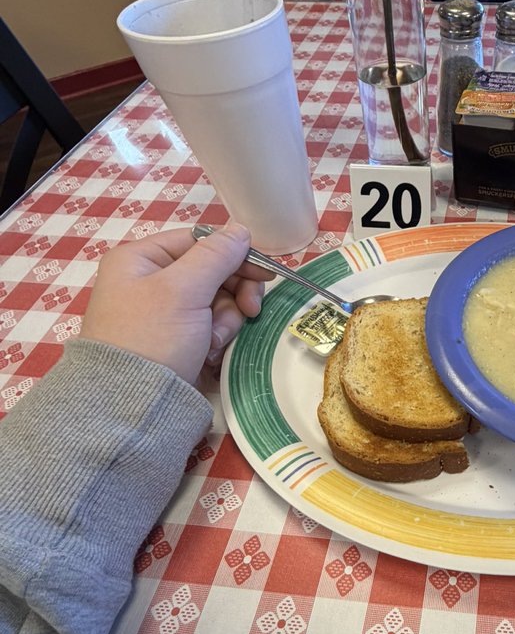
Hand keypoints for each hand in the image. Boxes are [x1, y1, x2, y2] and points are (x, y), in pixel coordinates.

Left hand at [81, 224, 273, 383]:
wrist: (131, 405)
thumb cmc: (153, 337)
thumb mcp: (183, 289)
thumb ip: (216, 255)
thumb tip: (241, 228)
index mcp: (140, 259)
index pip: (199, 242)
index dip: (234, 256)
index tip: (264, 275)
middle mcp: (148, 282)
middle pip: (211, 274)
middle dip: (231, 295)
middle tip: (250, 312)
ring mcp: (162, 316)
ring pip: (215, 304)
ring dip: (225, 322)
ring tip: (213, 342)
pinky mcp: (174, 343)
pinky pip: (208, 329)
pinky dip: (215, 339)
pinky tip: (208, 354)